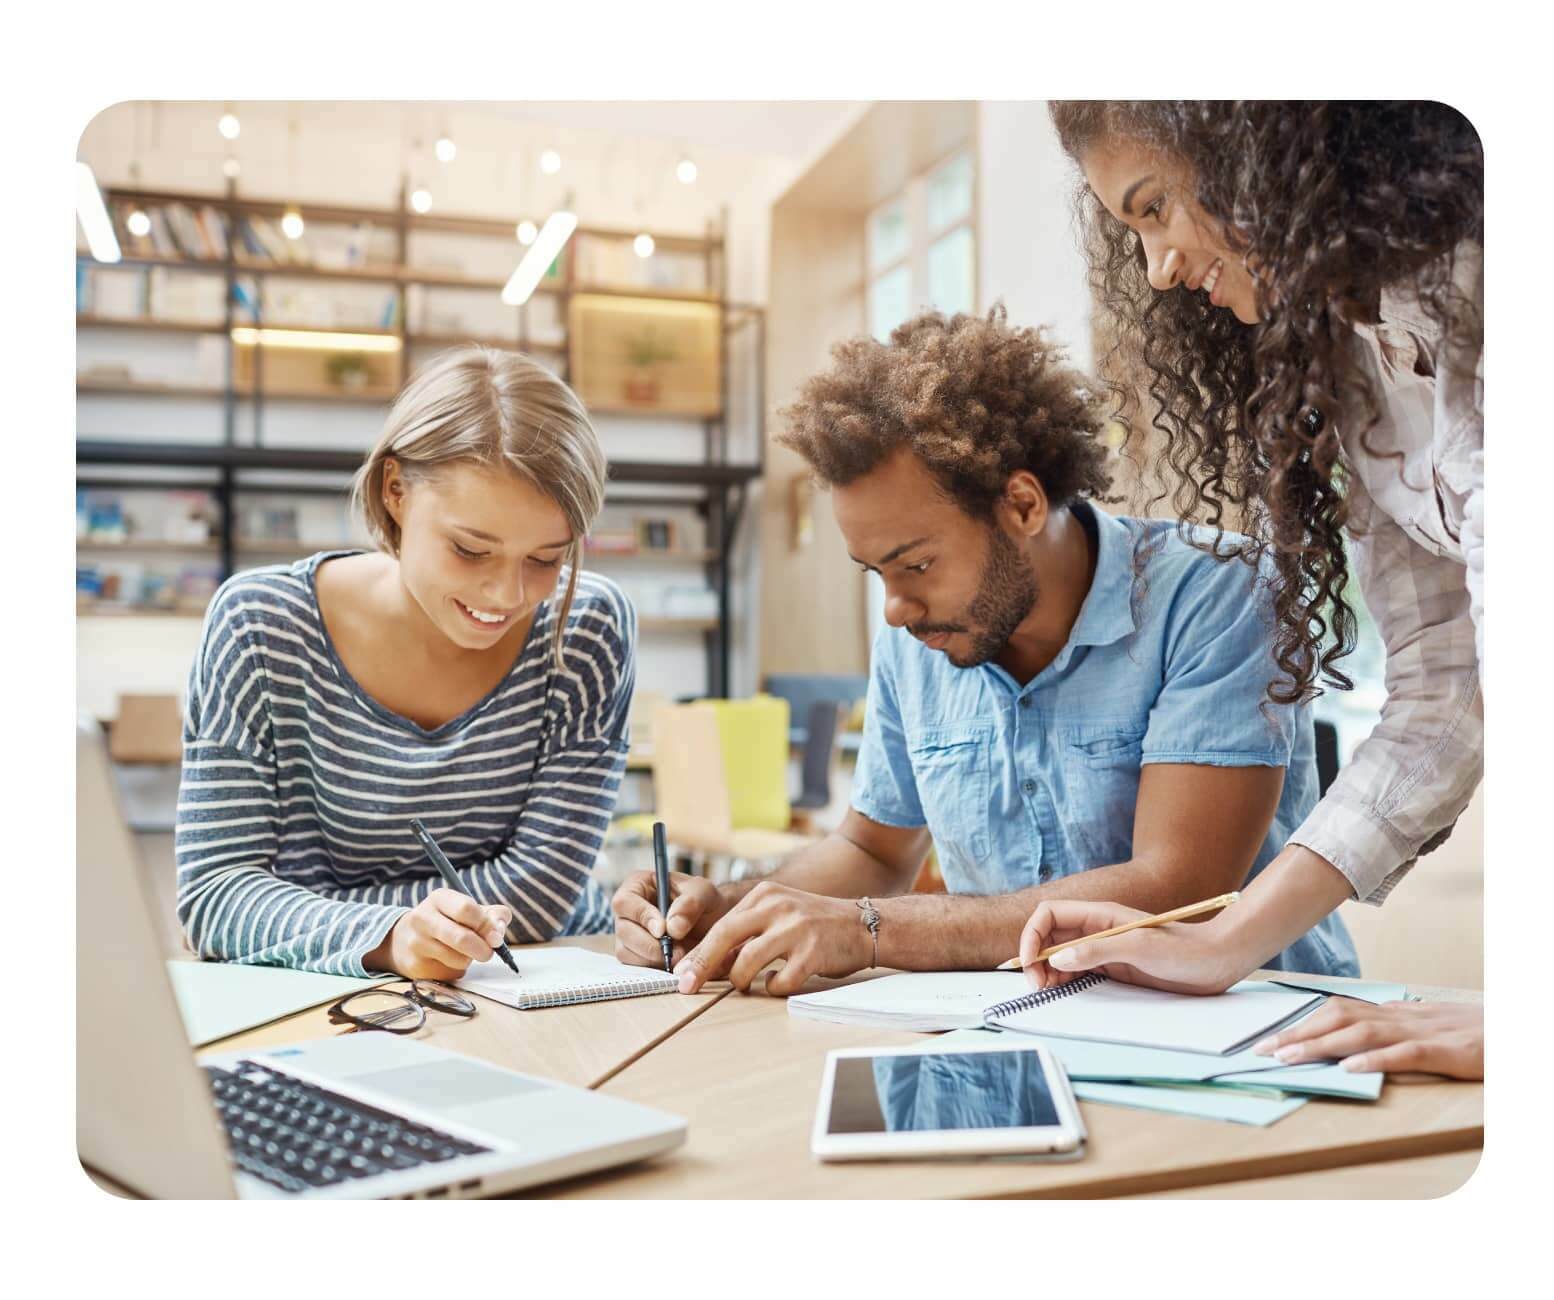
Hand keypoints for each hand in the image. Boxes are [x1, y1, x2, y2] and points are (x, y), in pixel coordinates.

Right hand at [366, 889, 511, 980]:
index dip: (486, 925)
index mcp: (439, 898)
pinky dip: (456, 971)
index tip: (496, 937)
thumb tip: (498, 934)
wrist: (405, 939)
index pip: (466, 909)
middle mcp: (422, 918)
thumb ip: (493, 915)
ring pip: (458, 959)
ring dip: (469, 960)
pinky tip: (447, 961)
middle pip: (462, 938)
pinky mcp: (415, 966)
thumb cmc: (447, 922)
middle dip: (483, 949)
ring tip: (462, 952)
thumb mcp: (469, 910)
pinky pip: (449, 974)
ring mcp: (416, 943)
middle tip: (488, 952)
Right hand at [612, 869, 727, 970]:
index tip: (663, 930)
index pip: (625, 901)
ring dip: (653, 959)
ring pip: (626, 952)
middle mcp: (627, 911)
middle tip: (676, 950)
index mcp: (637, 885)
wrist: (713, 925)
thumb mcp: (704, 893)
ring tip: (680, 955)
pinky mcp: (634, 955)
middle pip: (623, 930)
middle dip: (649, 944)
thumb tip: (673, 927)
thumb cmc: (705, 902)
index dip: (642, 916)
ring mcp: (628, 935)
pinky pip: (635, 967)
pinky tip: (674, 962)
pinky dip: (654, 968)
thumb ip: (690, 903)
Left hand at [675, 881, 870, 996]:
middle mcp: (777, 907)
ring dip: (739, 980)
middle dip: (701, 965)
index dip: (698, 952)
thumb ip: (749, 932)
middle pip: (725, 937)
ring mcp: (795, 928)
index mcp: (765, 895)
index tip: (681, 972)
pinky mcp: (813, 952)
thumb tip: (710, 962)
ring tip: (745, 986)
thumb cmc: (816, 925)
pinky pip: (778, 981)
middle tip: (686, 986)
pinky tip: (778, 983)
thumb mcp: (780, 915)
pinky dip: (773, 988)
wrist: (864, 924)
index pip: (721, 924)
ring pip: (746, 962)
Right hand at [1018, 899, 1256, 994]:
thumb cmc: (1183, 949)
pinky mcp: (1112, 967)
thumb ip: (1097, 951)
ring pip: (1059, 955)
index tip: (1028, 963)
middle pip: (1049, 936)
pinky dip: (1062, 980)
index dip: (1032, 935)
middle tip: (1035, 985)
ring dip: (1046, 971)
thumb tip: (1057, 960)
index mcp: (1100, 915)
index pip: (1049, 915)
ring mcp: (1103, 949)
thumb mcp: (1139, 948)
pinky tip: (1061, 990)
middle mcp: (1096, 929)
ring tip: (1045, 990)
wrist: (1216, 961)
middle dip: (1034, 957)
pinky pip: (1076, 971)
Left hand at [1252, 1000, 1483, 1078]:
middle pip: (1338, 1018)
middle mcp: (1401, 1017)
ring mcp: (1422, 1032)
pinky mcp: (1445, 1052)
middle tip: (1262, 1051)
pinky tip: (1350, 1068)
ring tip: (1290, 1058)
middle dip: (1297, 1033)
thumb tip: (1353, 1033)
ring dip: (1322, 1045)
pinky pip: (1405, 1054)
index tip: (1268, 1038)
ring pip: (1362, 1033)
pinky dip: (1375, 1059)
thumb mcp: (1424, 1026)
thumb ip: (1391, 1028)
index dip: (1300, 1022)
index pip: (1337, 1011)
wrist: (1514, 1029)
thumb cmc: (1470, 1031)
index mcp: (1394, 1013)